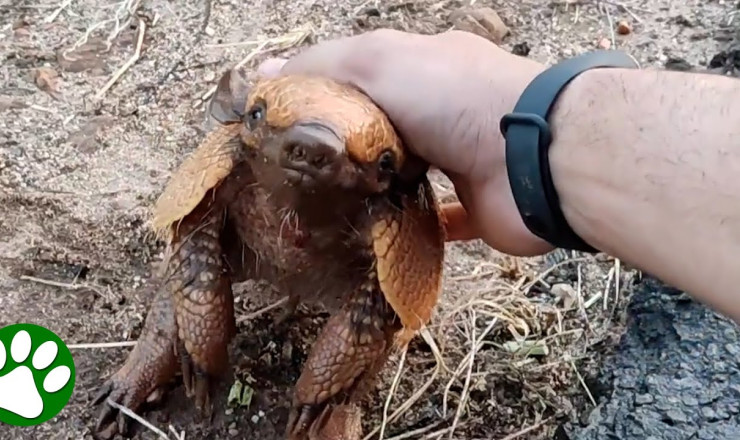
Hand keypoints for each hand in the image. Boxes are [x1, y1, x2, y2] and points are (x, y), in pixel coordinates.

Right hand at [258, 29, 553, 255]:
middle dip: (344, 148)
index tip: (280, 125)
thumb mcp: (378, 62)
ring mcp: (462, 158)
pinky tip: (374, 237)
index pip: (361, 76)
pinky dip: (411, 227)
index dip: (321, 95)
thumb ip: (325, 67)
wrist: (534, 158)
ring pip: (406, 174)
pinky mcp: (475, 207)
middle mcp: (444, 109)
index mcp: (424, 66)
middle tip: (296, 177)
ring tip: (325, 210)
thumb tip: (266, 74)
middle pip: (382, 128)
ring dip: (374, 188)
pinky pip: (438, 219)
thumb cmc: (454, 97)